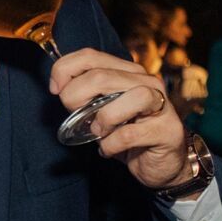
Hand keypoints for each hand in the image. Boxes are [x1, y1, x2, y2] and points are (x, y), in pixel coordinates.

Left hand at [48, 49, 192, 189]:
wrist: (161, 164)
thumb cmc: (127, 134)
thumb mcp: (100, 110)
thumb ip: (84, 95)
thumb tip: (59, 87)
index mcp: (127, 72)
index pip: (90, 56)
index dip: (64, 70)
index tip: (55, 91)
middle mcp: (146, 82)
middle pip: (99, 77)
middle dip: (76, 98)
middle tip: (77, 117)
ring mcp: (160, 105)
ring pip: (123, 99)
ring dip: (101, 120)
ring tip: (98, 132)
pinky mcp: (166, 131)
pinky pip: (128, 134)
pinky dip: (111, 145)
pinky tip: (109, 149)